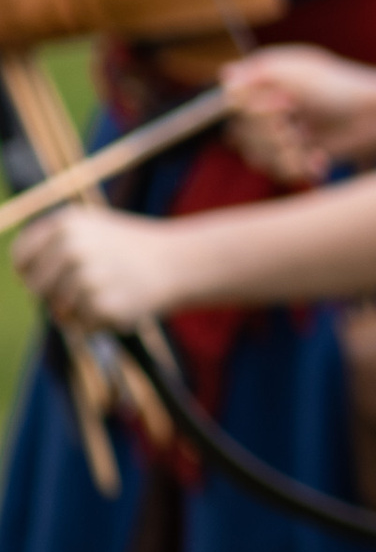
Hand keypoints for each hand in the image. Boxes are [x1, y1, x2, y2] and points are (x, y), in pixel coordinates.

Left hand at [16, 203, 180, 336]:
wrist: (178, 261)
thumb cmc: (128, 249)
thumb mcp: (89, 230)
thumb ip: (52, 249)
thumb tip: (26, 285)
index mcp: (65, 224)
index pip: (21, 258)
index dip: (30, 273)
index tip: (48, 278)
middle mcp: (72, 246)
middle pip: (36, 288)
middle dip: (55, 295)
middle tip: (89, 288)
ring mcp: (87, 275)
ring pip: (59, 311)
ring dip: (81, 311)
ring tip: (111, 292)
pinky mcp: (102, 304)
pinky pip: (82, 327)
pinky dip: (100, 323)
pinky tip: (122, 303)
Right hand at [222, 45, 375, 183]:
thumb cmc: (340, 88)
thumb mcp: (299, 74)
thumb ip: (260, 74)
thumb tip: (225, 76)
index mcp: (266, 80)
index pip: (234, 103)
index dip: (255, 111)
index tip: (286, 107)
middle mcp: (268, 105)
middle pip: (241, 133)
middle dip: (271, 135)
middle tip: (298, 127)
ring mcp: (281, 132)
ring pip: (256, 156)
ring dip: (283, 154)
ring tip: (308, 144)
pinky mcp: (295, 154)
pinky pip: (277, 170)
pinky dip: (298, 167)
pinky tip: (320, 159)